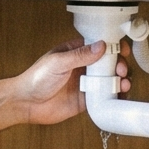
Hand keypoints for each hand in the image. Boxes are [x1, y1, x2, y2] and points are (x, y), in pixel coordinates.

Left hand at [0, 38, 124, 133]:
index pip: (99, 46)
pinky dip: (114, 97)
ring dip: (120, 81)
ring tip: (123, 83)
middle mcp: (83, 67)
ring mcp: (86, 83)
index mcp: (75, 52)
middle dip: (119, 65)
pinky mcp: (86, 100)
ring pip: (109, 80)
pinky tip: (119, 96)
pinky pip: (104, 97)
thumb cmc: (35, 79)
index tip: (122, 50)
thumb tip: (101, 45)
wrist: (26, 103)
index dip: (113, 46)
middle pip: (109, 63)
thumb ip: (80, 55)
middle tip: (120, 70)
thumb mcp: (58, 62)